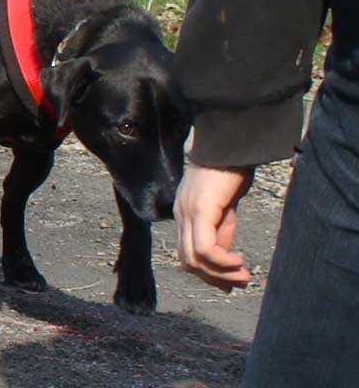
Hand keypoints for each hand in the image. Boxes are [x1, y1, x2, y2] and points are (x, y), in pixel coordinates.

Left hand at [173, 161, 254, 291]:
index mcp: (185, 213)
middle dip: (213, 278)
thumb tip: (227, 257)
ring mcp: (187, 212)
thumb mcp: (226, 205)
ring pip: (192, 259)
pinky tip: (238, 261)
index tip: (231, 281)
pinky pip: (204, 248)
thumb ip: (222, 229)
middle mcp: (181, 214)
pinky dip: (221, 261)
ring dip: (219, 274)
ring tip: (242, 275)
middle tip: (240, 282)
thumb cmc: (230, 168)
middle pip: (186, 260)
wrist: (231, 141)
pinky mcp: (199, 209)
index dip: (208, 272)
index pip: (187, 253)